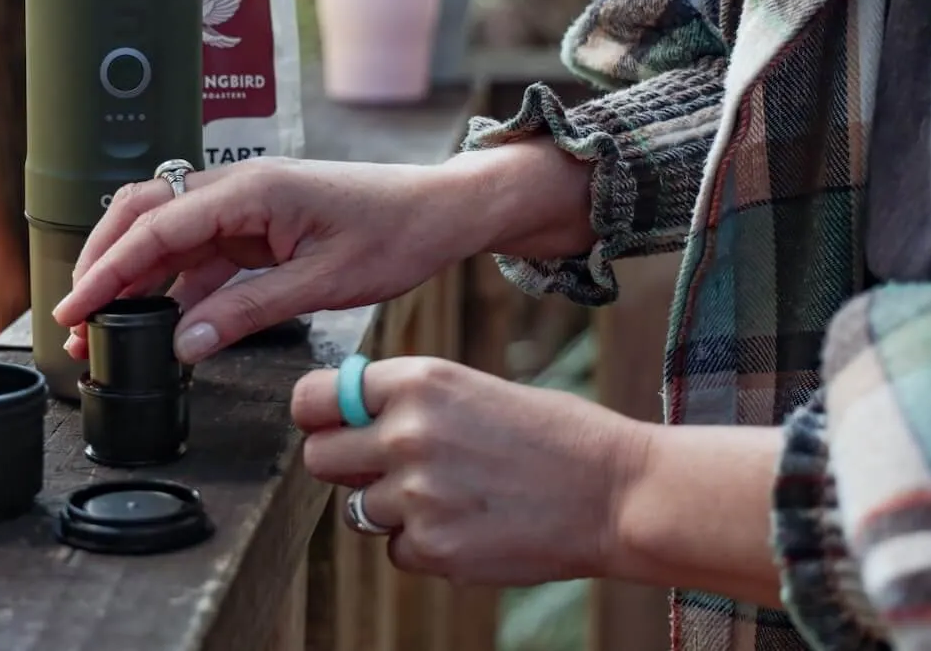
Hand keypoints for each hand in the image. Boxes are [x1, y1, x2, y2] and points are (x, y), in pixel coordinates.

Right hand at [52, 141, 593, 362]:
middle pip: (145, 217)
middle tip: (76, 322)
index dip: (108, 271)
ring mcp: (246, 205)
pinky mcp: (259, 225)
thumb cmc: (395, 233)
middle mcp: (239, 187)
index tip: (75, 310)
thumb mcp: (325, 282)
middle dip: (102, 266)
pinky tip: (163, 321)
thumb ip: (250, 311)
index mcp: (251, 189)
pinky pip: (202, 252)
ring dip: (133, 278)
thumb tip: (185, 344)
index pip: (156, 227)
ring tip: (105, 329)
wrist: (440, 211)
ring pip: (167, 235)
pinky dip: (174, 285)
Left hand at [291, 356, 648, 584]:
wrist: (617, 492)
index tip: (332, 424)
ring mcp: (417, 494)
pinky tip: (474, 525)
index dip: (319, 414)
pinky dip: (425, 545)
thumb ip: (410, 401)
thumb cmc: (555, 435)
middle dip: (346, 465)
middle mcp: (407, 432)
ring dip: (392, 509)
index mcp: (419, 380)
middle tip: (390, 468)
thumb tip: (347, 417)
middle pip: (318, 457)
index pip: (314, 397)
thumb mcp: (476, 389)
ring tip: (455, 495)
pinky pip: (396, 551)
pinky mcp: (433, 548)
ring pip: (357, 510)